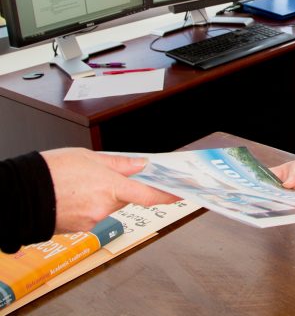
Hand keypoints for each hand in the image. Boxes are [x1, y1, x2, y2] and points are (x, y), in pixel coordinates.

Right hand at [42, 148, 179, 232]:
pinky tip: (74, 196)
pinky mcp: (80, 229)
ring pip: (109, 207)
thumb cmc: (51, 170)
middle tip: (105, 176)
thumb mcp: (89, 157)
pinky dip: (89, 206)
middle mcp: (104, 207)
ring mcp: (92, 221)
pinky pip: (93, 215)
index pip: (149, 195)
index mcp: (111, 186)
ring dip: (102, 196)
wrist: (20, 193)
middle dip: (122, 188)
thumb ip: (119, 163)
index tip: (181, 194)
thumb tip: (141, 165)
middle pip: (127, 198)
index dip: (168, 195)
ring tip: (80, 183)